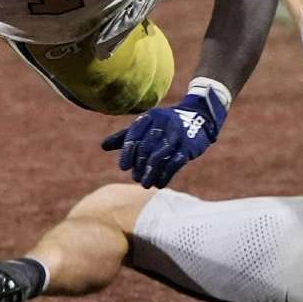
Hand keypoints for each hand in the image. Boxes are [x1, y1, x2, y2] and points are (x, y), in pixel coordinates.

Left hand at [101, 89, 226, 187]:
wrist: (198, 117)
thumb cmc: (165, 125)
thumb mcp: (146, 126)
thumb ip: (125, 136)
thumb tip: (103, 146)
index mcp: (150, 117)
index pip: (134, 135)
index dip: (128, 152)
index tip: (124, 167)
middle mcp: (163, 124)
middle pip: (146, 147)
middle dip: (139, 165)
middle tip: (136, 178)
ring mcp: (177, 135)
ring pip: (159, 156)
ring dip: (150, 173)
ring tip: (145, 184)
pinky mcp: (189, 147)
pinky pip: (175, 163)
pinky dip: (165, 175)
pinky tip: (159, 183)